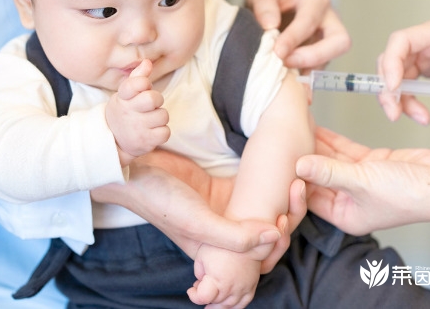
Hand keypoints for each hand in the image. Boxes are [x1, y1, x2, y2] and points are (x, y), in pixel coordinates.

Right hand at [91, 155, 282, 260]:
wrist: (136, 168)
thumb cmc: (161, 200)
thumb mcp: (198, 224)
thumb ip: (235, 237)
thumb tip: (274, 236)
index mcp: (217, 254)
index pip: (256, 261)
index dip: (275, 246)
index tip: (280, 224)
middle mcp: (224, 234)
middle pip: (265, 237)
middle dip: (286, 220)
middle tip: (293, 193)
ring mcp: (226, 209)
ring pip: (263, 213)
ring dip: (281, 201)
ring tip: (292, 183)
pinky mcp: (224, 187)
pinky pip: (254, 190)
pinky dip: (269, 185)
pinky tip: (281, 173)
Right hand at [105, 59, 169, 164]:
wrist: (113, 140)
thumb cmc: (126, 111)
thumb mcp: (126, 93)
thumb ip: (137, 77)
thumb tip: (148, 62)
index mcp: (123, 97)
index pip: (136, 83)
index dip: (143, 83)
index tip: (143, 87)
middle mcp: (128, 112)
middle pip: (153, 99)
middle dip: (157, 100)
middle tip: (151, 105)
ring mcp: (136, 128)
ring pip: (163, 115)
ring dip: (160, 117)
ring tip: (150, 120)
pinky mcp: (145, 142)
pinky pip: (165, 132)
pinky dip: (162, 132)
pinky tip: (153, 131)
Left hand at [188, 245, 259, 307]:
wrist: (245, 235)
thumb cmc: (221, 243)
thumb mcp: (202, 255)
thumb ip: (199, 272)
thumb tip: (200, 283)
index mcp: (218, 279)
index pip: (202, 298)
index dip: (194, 296)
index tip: (191, 290)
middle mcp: (231, 287)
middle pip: (215, 302)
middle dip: (206, 297)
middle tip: (201, 287)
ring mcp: (243, 288)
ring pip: (228, 306)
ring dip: (218, 305)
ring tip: (211, 300)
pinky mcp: (251, 286)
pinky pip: (243, 303)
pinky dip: (234, 306)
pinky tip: (226, 302)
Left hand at [246, 0, 349, 71]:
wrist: (275, 2)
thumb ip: (264, 6)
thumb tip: (270, 25)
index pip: (310, 21)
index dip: (294, 38)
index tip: (277, 51)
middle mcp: (328, 18)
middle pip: (339, 41)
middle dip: (315, 56)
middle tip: (288, 63)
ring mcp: (327, 38)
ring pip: (331, 58)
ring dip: (310, 70)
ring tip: (287, 78)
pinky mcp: (321, 53)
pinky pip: (319, 69)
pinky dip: (307, 78)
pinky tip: (294, 87)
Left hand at [296, 126, 429, 233]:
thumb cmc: (411, 195)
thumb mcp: (362, 182)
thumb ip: (329, 172)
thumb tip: (299, 164)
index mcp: (343, 214)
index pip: (308, 197)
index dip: (293, 178)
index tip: (279, 159)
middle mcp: (348, 199)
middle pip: (317, 176)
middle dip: (302, 156)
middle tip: (284, 138)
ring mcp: (359, 181)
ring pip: (329, 160)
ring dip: (315, 144)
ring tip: (297, 127)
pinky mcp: (370, 165)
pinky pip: (344, 151)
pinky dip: (331, 139)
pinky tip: (317, 127)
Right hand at [377, 17, 429, 126]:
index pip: (401, 41)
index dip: (391, 63)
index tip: (394, 88)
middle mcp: (428, 42)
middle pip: (393, 61)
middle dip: (390, 88)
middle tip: (394, 112)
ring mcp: (429, 55)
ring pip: (399, 76)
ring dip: (401, 99)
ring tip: (418, 117)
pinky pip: (411, 84)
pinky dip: (411, 100)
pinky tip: (420, 112)